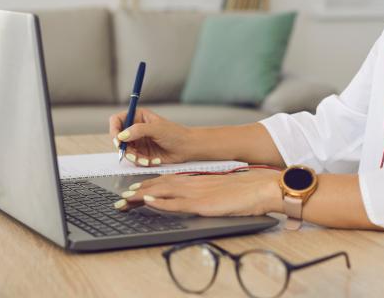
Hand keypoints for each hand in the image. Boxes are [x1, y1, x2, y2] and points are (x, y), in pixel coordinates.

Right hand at [108, 107, 193, 166]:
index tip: (118, 141)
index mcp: (138, 116)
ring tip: (145, 159)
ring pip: (125, 151)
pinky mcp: (141, 153)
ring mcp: (138, 141)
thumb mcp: (157, 129)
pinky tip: (152, 161)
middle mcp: (135, 128)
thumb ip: (138, 130)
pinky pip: (133, 159)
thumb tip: (122, 136)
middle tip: (132, 154)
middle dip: (124, 148)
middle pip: (118, 138)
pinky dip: (140, 162)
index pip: (117, 120)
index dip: (114, 130)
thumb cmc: (175, 134)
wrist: (187, 148)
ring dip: (133, 157)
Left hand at [113, 169, 282, 215]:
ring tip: (125, 199)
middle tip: (120, 198)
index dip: (149, 186)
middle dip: (138, 192)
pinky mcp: (203, 203)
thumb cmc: (248, 190)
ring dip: (142, 195)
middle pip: (160, 185)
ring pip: (163, 192)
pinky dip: (160, 201)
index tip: (133, 190)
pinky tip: (148, 202)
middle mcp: (195, 184)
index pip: (168, 182)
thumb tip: (202, 199)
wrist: (262, 187)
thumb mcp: (224, 190)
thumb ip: (210, 192)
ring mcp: (198, 193)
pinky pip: (177, 203)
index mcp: (199, 181)